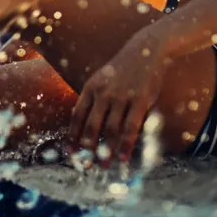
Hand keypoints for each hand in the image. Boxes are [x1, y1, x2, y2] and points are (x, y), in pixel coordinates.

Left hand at [68, 33, 169, 164]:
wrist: (146, 49)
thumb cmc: (123, 69)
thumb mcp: (102, 79)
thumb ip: (93, 100)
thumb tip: (81, 126)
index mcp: (91, 87)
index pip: (77, 116)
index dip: (73, 136)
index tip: (70, 153)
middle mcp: (104, 92)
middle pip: (92, 126)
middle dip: (87, 149)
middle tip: (85, 166)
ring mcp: (122, 96)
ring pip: (111, 130)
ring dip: (106, 151)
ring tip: (103, 166)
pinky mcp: (140, 100)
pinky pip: (131, 126)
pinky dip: (126, 144)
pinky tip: (123, 157)